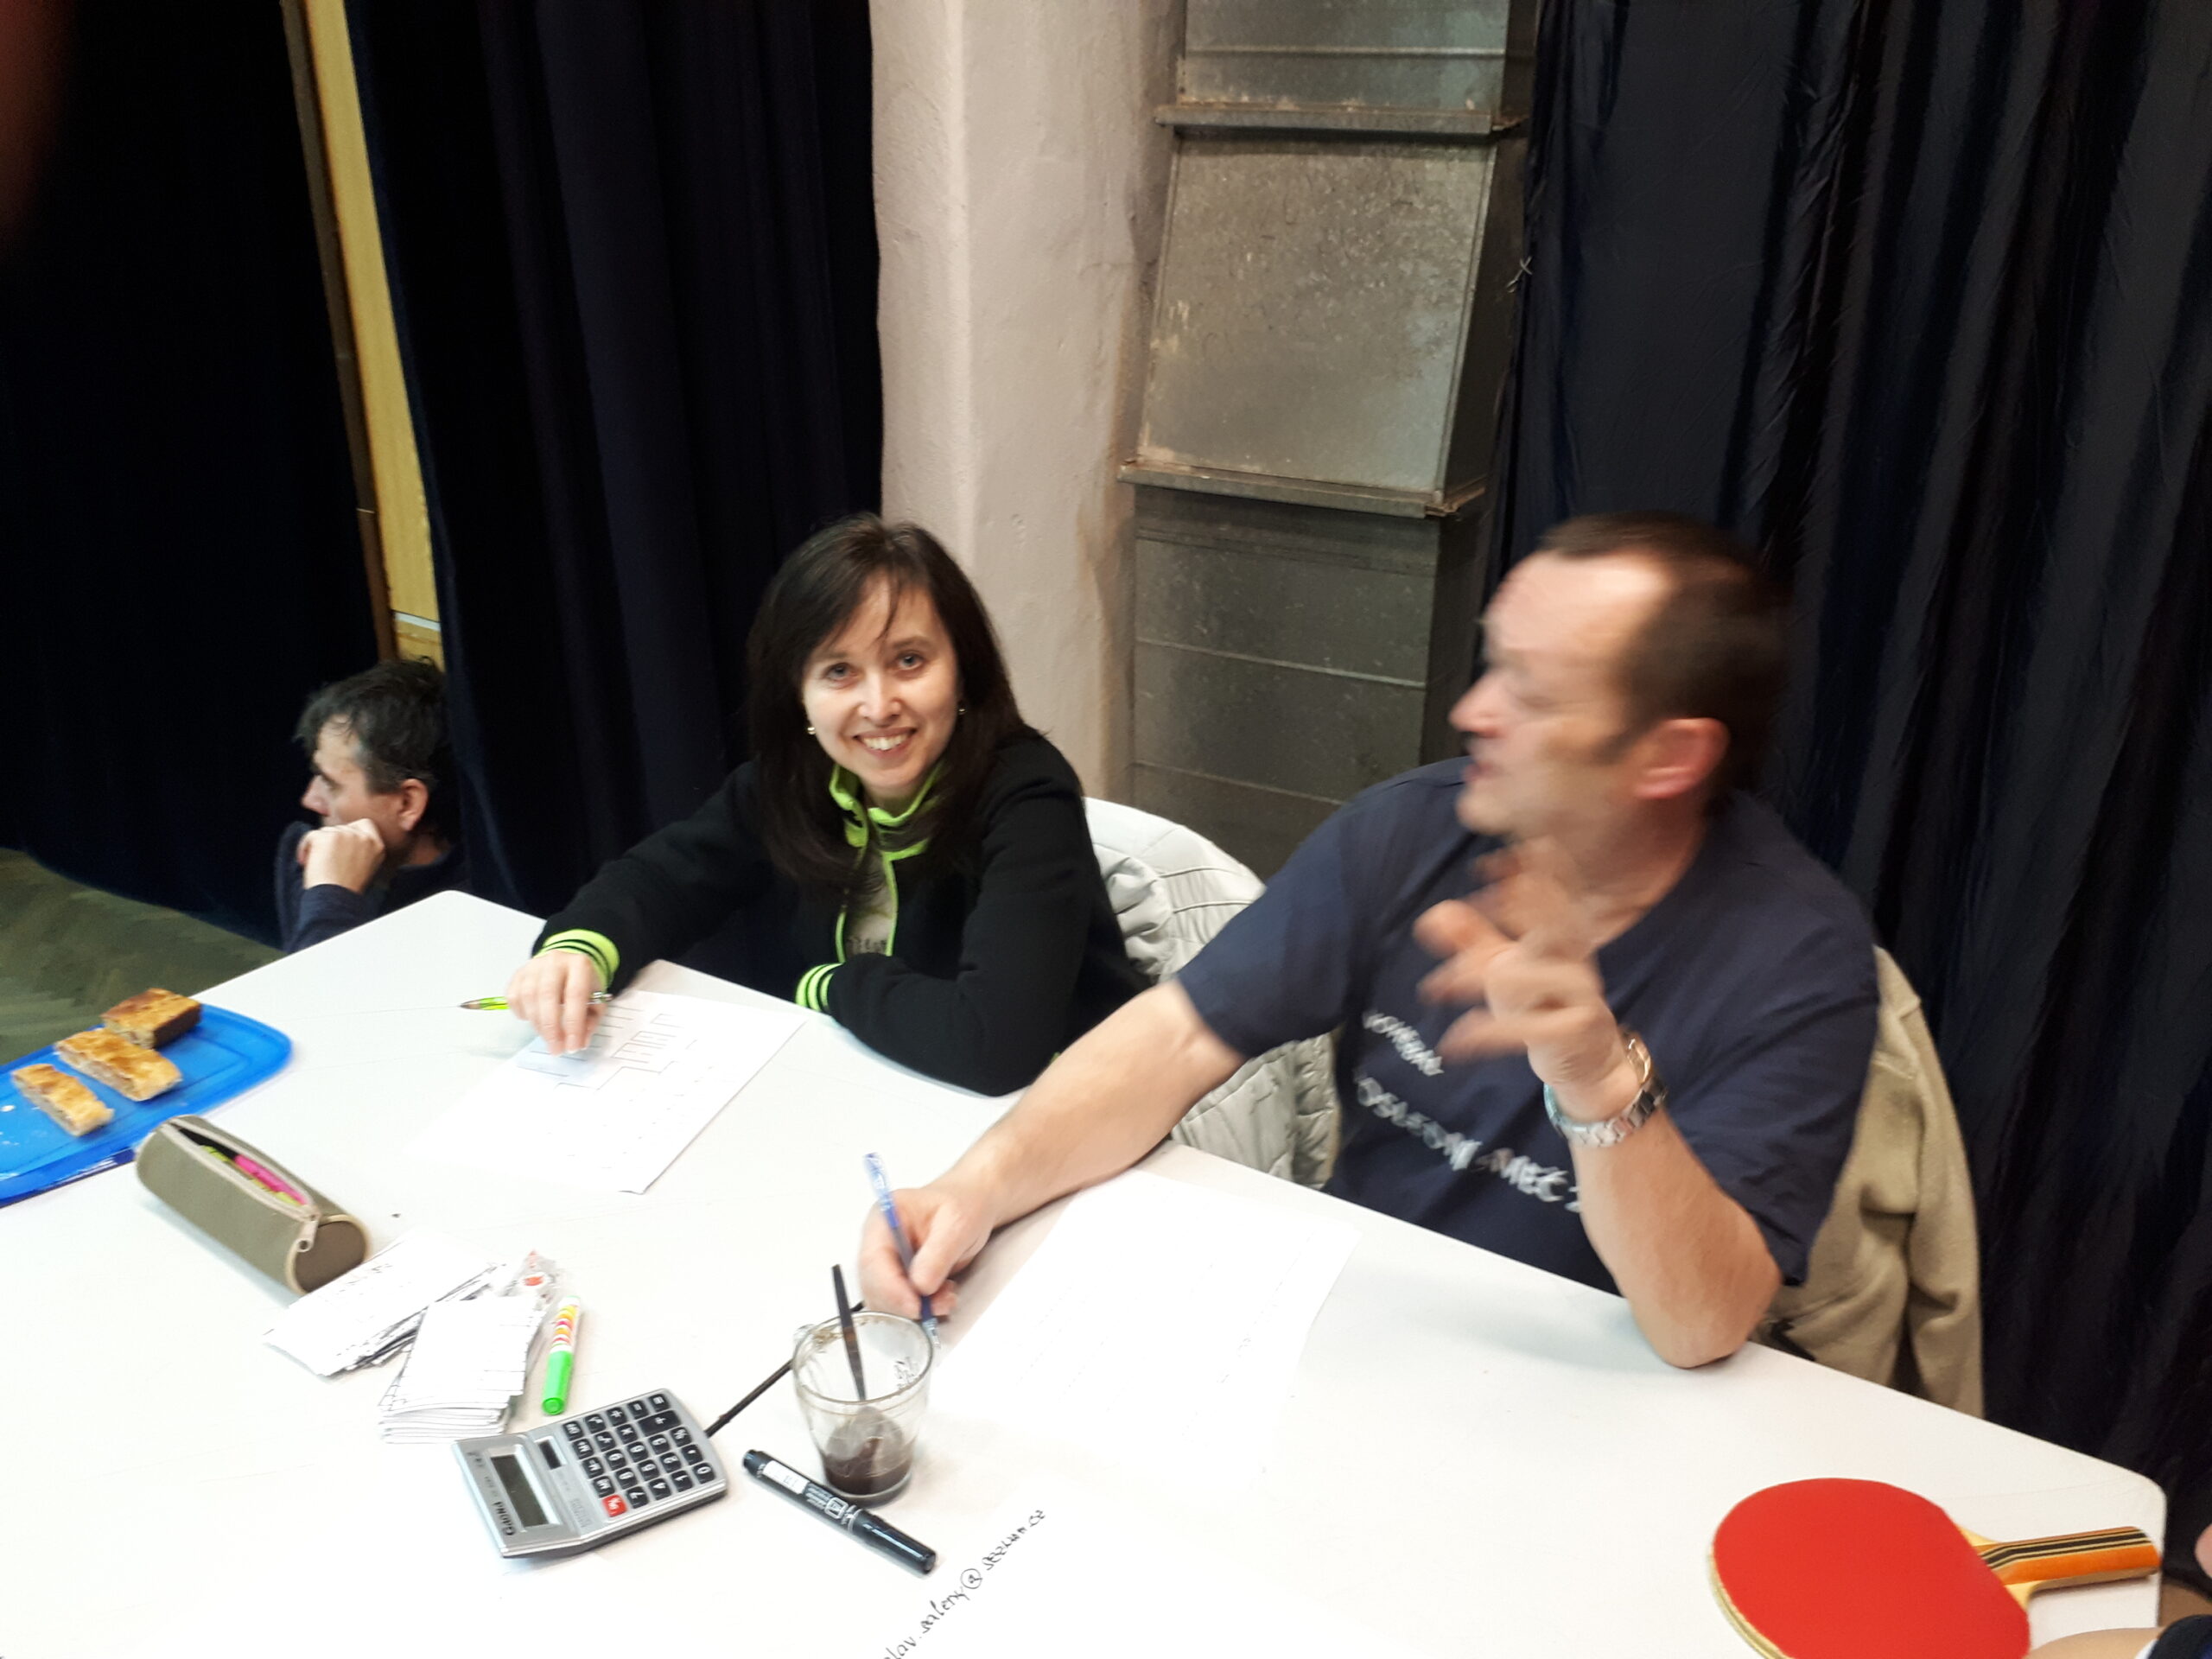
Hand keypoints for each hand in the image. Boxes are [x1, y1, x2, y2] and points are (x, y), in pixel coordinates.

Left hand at [298, 818, 386, 893]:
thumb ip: (361, 850)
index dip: (350, 832)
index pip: (365, 825)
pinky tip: (306, 862)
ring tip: (317, 865)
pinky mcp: (326, 837)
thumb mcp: (366, 867)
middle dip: (331, 842)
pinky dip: (304, 848)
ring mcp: (345, 835)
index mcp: (377, 845)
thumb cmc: (347, 890)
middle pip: (342, 828)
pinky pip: (310, 836)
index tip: (341, 845)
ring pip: (325, 831)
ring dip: (317, 846)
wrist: (336, 899)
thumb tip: (343, 842)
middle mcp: (363, 837)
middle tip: (326, 860)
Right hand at [504, 950, 604, 1055]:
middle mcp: (555, 961)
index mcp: (579, 964)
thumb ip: (590, 1021)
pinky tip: (534, 1021)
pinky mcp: (518, 974)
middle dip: (551, 1028)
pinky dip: (522, 1014)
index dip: (574, 1024)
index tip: (573, 1046)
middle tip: (556, 1049)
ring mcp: (533, 966)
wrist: (566, 965)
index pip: (575, 995)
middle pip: (547, 995)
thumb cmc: (582, 985)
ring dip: (537, 1024)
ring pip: (528, 997)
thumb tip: (580, 1042)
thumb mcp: (596, 1001)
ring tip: (548, 1038)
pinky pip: (514, 997)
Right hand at [857, 1181, 993, 1319]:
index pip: (873, 1259)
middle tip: (937, 1307)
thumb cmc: (962, 1206)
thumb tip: (920, 1286)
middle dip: (903, 1302)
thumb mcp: (957, 1224)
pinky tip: (942, 1297)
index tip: (914, 1306)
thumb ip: (938, 1254)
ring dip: (914, 1307)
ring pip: (884, 1298)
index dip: (890, 1288)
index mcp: (885, 1219)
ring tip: (946, 1298)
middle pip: (873, 1283)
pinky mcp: (896, 1277)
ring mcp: (885, 1261)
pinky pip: (899, 1303)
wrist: (969, 1207)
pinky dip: (920, 1308)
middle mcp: (878, 1241)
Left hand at [1413, 839, 1633, 1111]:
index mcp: (1561, 936)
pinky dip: (1483, 1033)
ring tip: (1438, 989)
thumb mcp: (1504, 969)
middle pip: (1535, 928)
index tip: (1490, 865)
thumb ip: (1472, 939)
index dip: (1530, 873)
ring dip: (1467, 982)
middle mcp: (1574, 957)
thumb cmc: (1543, 1005)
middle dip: (1493, 927)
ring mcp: (1580, 992)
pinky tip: (1455, 1041)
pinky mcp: (1576, 1028)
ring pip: (1509, 977)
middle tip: (1459, 929)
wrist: (1586, 1062)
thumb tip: (1432, 915)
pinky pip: (1522, 1026)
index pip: (1551, 895)